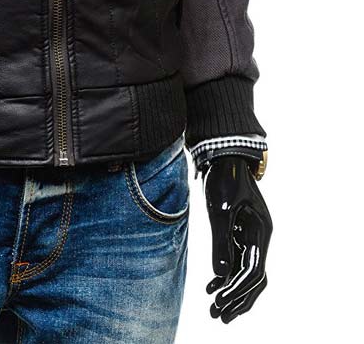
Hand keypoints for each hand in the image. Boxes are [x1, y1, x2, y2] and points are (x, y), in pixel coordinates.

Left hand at [203, 155, 271, 322]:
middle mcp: (259, 237)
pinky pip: (235, 261)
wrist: (221, 154)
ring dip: (231, 292)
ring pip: (245, 273)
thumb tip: (220, 274)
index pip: (254, 271)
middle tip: (218, 317)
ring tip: (215, 311)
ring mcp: (249, 235)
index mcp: (261, 232)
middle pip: (254, 279)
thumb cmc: (224, 177)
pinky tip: (211, 287)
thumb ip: (221, 240)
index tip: (219, 302)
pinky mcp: (237, 232)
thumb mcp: (221, 208)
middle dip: (237, 299)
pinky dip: (225, 276)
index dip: (237, 289)